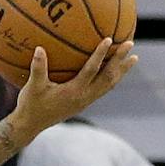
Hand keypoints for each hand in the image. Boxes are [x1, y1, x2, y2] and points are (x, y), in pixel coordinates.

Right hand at [6, 39, 138, 138]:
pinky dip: (113, 78)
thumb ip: (37, 68)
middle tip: (130, 44)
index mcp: (73, 92)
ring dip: (122, 70)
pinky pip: (104, 88)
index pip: (91, 70)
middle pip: (108, 77)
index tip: (109, 40)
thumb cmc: (31, 105)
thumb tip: (39, 48)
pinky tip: (116, 71)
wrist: (31, 126)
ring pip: (110, 84)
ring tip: (134, 58)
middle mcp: (84, 97)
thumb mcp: (32, 87)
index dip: (100, 55)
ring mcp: (86, 101)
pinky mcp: (85, 103)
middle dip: (120, 60)